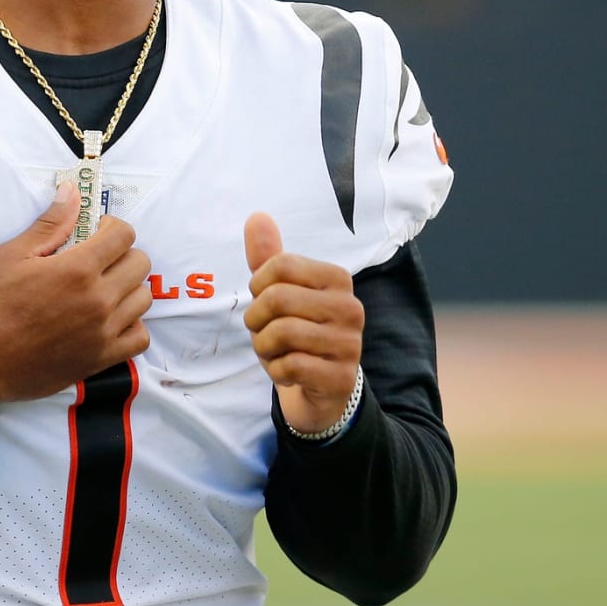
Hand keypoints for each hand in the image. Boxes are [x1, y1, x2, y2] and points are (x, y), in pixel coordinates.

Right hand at [0, 181, 151, 416]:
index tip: (97, 234)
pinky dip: (131, 326)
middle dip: (122, 255)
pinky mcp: (102, 359)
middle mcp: (98, 299)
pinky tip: (111, 320)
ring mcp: (103, 331)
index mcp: (77, 269)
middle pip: (140, 263)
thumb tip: (72, 192)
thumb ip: (51, 224)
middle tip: (99, 261)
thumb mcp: (12, 256)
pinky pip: (140, 337)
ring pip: (143, 298)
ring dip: (128, 289)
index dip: (112, 228)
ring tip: (103, 290)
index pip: (125, 234)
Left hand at [243, 212, 363, 434]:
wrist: (322, 389)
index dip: (258, 286)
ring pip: (281, 333)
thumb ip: (268, 257)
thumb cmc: (298, 333)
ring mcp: (349, 344)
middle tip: (263, 331)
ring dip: (264, 347)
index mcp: (337, 278)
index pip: (280, 265)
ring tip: (274, 351)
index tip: (264, 301)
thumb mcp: (281, 293)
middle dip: (256, 319)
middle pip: (277, 298)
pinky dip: (276, 371)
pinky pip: (289, 367)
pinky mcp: (340, 377)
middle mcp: (350, 307)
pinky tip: (288, 372)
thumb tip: (256, 216)